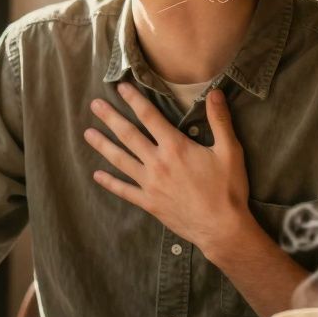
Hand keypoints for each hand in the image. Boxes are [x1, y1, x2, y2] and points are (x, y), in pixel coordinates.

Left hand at [84, 84, 252, 256]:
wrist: (222, 229)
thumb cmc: (228, 190)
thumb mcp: (230, 151)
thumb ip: (220, 121)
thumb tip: (216, 92)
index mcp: (175, 147)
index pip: (150, 117)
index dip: (134, 100)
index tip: (120, 88)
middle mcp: (157, 163)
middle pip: (128, 135)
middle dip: (110, 117)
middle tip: (94, 104)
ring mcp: (150, 184)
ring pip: (120, 160)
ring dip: (102, 145)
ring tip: (87, 133)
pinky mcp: (149, 202)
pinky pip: (124, 191)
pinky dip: (109, 183)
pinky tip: (96, 175)